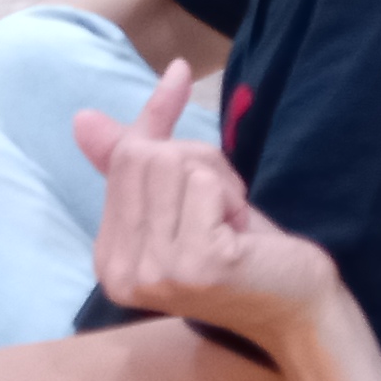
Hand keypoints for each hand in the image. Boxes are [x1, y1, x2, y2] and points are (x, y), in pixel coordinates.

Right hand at [72, 62, 342, 352]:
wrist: (299, 309)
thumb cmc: (244, 252)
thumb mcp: (183, 201)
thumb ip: (134, 162)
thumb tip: (81, 117)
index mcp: (109, 259)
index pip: (122, 160)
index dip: (156, 118)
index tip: (179, 71)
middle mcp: (121, 272)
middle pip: (146, 156)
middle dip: (198, 164)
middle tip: (224, 209)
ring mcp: (155, 272)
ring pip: (174, 163)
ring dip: (217, 182)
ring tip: (231, 225)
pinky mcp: (195, 264)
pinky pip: (204, 183)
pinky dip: (232, 198)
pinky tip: (241, 237)